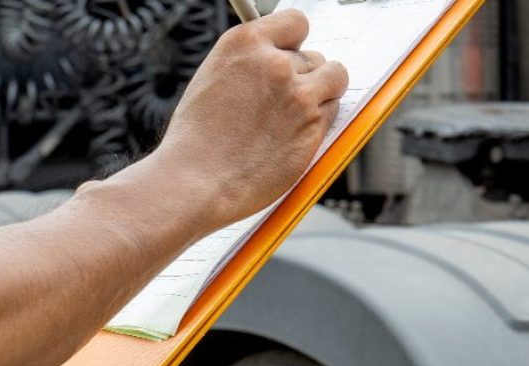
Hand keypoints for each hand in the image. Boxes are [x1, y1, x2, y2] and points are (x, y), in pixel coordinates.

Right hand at [135, 9, 347, 227]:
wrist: (195, 181)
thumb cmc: (195, 141)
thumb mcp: (212, 81)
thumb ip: (247, 65)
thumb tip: (274, 62)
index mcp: (244, 43)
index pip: (295, 22)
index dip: (294, 41)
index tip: (291, 53)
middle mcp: (274, 63)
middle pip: (314, 55)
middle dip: (303, 76)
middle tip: (282, 102)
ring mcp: (298, 94)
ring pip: (334, 78)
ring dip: (320, 94)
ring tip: (294, 117)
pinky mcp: (313, 125)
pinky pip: (333, 112)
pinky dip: (319, 123)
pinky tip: (291, 137)